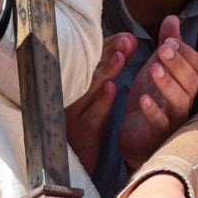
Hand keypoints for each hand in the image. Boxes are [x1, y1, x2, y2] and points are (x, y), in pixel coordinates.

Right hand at [66, 33, 137, 172]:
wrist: (78, 160)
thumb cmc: (88, 118)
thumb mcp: (98, 91)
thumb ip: (112, 65)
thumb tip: (129, 41)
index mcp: (72, 84)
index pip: (89, 60)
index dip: (107, 47)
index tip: (125, 37)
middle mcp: (68, 96)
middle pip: (87, 70)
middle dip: (108, 54)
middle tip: (126, 42)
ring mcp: (72, 115)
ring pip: (88, 89)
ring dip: (106, 72)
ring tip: (121, 58)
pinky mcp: (81, 133)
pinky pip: (91, 115)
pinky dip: (101, 101)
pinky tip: (112, 88)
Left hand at [117, 15, 197, 167]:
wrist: (135, 136)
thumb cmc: (151, 100)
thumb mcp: (156, 67)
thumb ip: (167, 45)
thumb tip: (172, 17)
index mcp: (186, 83)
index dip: (186, 53)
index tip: (169, 40)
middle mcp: (185, 100)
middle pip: (191, 82)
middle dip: (178, 64)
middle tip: (162, 50)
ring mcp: (173, 119)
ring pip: (179, 101)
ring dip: (167, 84)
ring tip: (153, 69)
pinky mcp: (157, 135)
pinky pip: (160, 124)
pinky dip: (153, 111)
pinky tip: (143, 99)